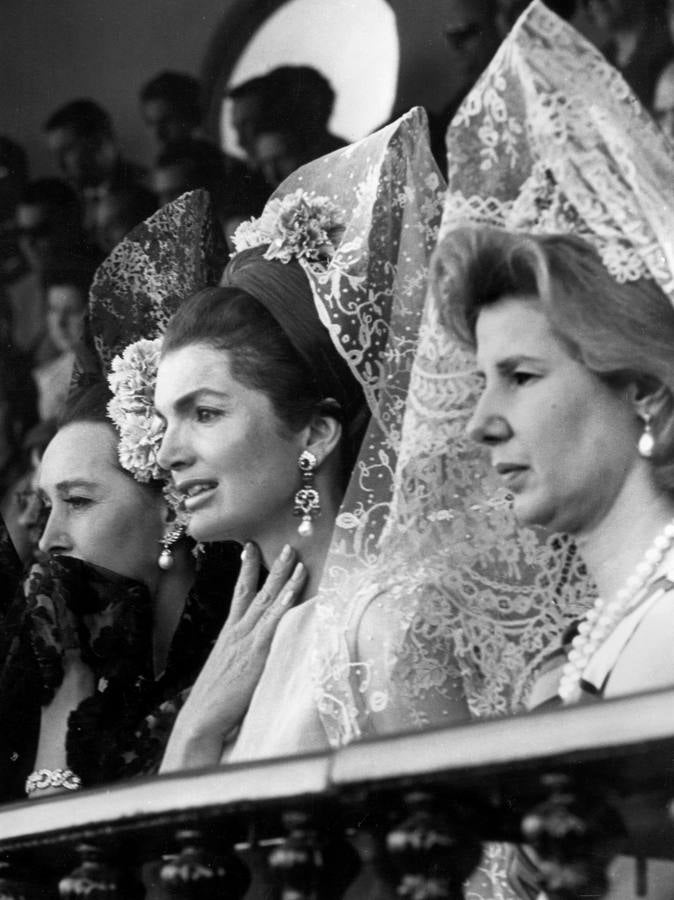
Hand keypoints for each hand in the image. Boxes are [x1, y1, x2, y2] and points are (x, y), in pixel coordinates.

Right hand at [160, 542, 305, 771]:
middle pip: (257, 590)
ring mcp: (247, 639)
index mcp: (229, 634)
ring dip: (283, 576)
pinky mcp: (257, 652)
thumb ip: (239, 657)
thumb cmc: (214, 703)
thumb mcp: (226, 671)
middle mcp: (237, 631)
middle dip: (272, 566)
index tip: (250, 548)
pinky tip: (295, 587)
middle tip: (286, 544)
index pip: (239, 593)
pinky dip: (285, 601)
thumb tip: (249, 653)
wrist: (201, 719)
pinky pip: (275, 620)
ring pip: (268, 599)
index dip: (247, 570)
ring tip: (296, 556)